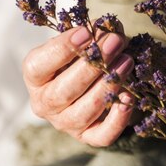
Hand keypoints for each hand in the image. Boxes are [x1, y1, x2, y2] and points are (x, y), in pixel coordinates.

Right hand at [22, 25, 134, 145]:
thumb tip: (111, 27)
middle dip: (92, 64)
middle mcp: (45, 104)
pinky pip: (103, 135)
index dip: (62, 49)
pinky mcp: (89, 137)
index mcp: (35, 77)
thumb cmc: (84, 57)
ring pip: (84, 111)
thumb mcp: (83, 42)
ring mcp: (66, 123)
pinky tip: (130, 97)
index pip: (38, 66)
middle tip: (115, 42)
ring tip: (127, 62)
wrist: (95, 84)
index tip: (87, 33)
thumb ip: (94, 33)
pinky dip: (118, 119)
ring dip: (108, 85)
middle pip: (64, 90)